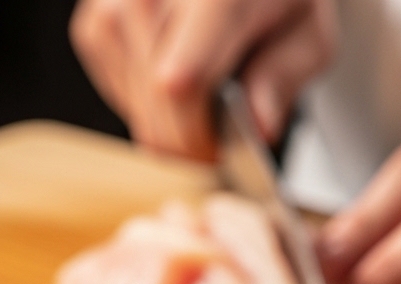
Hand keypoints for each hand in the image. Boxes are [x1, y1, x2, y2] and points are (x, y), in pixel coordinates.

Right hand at [70, 0, 336, 160]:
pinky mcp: (95, 22)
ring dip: (166, 124)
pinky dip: (144, 105)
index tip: (218, 153)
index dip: (198, 137)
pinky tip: (169, 82)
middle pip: (154, 105)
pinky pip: (116, 93)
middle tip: (215, 137)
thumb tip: (259, 127)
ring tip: (200, 98)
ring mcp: (116, 3)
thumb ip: (280, 79)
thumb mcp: (305, 35)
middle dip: (186, 140)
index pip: (181, 83)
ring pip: (133, 108)